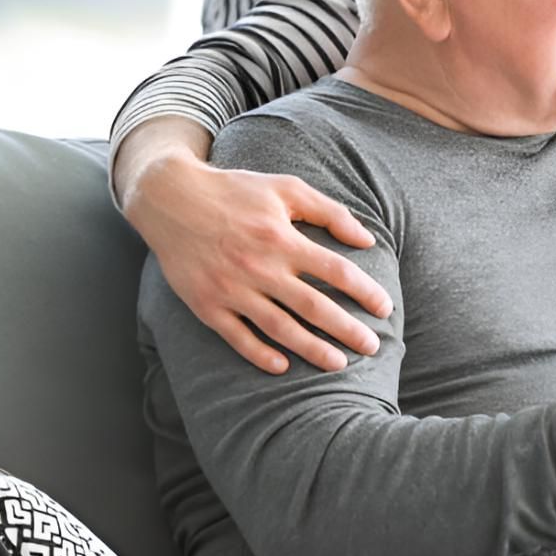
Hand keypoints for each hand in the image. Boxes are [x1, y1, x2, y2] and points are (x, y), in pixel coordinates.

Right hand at [126, 153, 391, 373]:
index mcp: (282, 238)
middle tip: (372, 346)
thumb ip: (329, 212)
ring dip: (311, 349)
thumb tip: (367, 241)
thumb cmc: (235, 191)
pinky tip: (283, 366)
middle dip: (347, 330)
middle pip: (313, 307)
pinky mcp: (206, 305)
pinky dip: (259, 354)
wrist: (170, 199)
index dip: (364, 291)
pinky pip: (237, 337)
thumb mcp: (285, 188)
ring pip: (279, 328)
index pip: (335, 271)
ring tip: (339, 364)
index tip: (385, 308)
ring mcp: (231, 289)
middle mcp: (259, 267)